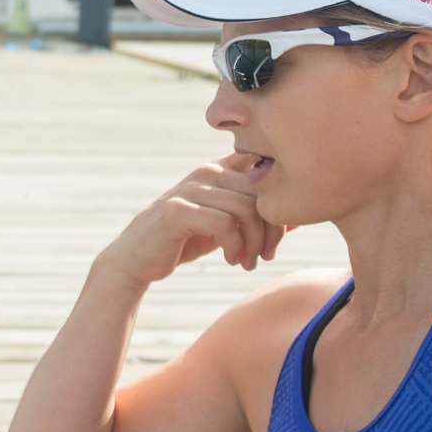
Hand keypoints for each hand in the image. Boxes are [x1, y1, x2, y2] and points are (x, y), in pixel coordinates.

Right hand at [96, 155, 287, 284]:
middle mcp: (205, 173)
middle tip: (266, 255)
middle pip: (261, 192)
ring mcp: (190, 190)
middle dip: (272, 229)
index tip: (281, 230)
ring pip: (246, 209)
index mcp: (218, 170)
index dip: (280, 199)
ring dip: (254, 242)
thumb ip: (253, 216)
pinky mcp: (177, 211)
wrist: (136, 259)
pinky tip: (230, 260)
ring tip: (248, 262)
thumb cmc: (185, 241)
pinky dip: (235, 247)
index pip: (263, 170)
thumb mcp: (224, 225)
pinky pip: (224, 224)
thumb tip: (295, 216)